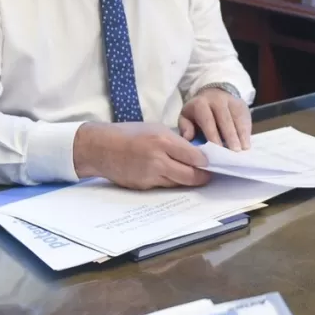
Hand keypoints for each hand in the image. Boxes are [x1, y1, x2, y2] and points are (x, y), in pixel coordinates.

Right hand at [73, 123, 209, 189]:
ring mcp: (150, 176)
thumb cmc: (129, 133)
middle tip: (209, 175)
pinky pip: (163, 186)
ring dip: (188, 180)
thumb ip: (176, 141)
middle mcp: (158, 160)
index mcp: (163, 141)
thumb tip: (195, 153)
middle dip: (203, 177)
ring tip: (195, 176)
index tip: (213, 163)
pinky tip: (173, 176)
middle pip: (190, 175)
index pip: (195, 157)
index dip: (206, 162)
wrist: (100, 147)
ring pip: (178, 183)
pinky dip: (170, 182)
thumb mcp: (156, 129)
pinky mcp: (143, 186)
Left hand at [179, 87, 251, 149]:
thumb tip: (188, 138)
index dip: (213, 135)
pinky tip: (247, 143)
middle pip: (225, 119)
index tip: (218, 150)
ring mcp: (232, 101)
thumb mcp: (186, 117)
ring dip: (241, 134)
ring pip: (238, 118)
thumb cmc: (197, 112)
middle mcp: (217, 100)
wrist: (212, 94)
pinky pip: (246, 118)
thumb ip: (186, 128)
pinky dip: (247, 131)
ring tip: (244, 149)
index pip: (208, 120)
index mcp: (201, 104)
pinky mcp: (242, 104)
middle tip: (234, 151)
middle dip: (230, 136)